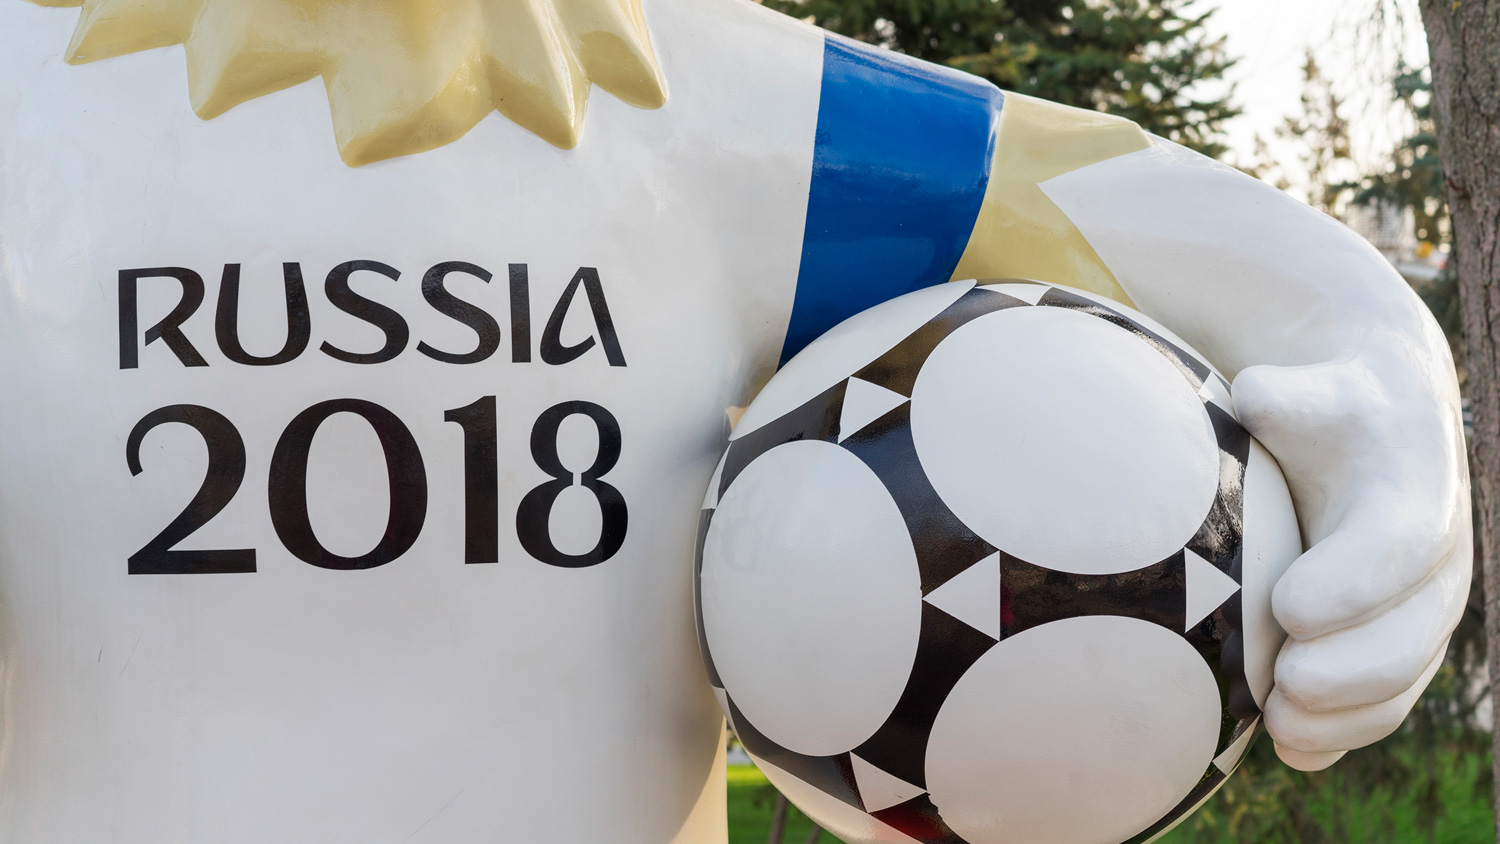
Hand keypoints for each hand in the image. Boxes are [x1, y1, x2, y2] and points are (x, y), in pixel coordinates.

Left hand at [1232, 348, 1469, 770]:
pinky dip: (1343, 734)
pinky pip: (1385, 700)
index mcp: (1414, 491)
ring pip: (1402, 678)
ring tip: (1281, 728)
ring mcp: (1422, 608)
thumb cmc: (1319, 405)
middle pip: (1412, 632)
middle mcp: (1435, 559)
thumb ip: (1286, 396)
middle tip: (1284, 689)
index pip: (1399, 545)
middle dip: (1351, 670)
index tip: (1289, 608)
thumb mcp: (1308, 388)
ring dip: (1346, 717)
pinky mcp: (1398, 641)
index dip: (1353, 584)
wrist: (1371, 425)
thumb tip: (1254, 394)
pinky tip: (1294, 752)